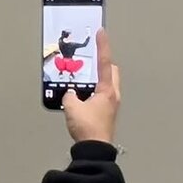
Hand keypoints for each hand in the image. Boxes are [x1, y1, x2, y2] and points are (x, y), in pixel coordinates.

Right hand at [62, 28, 120, 144]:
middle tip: (93, 62)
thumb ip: (69, 96)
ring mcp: (112, 106)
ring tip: (85, 82)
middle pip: (112, 73)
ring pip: (109, 86)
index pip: (105, 62)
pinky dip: (96, 94)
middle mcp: (113, 96)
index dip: (102, 46)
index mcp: (107, 90)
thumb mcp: (72, 108)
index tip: (101, 32)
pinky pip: (103, 98)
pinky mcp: (107, 116)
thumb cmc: (88, 128)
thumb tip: (69, 94)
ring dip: (99, 81)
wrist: (95, 150)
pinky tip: (85, 100)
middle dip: (104, 65)